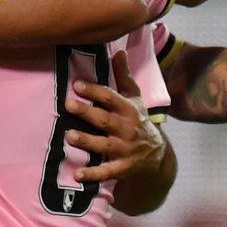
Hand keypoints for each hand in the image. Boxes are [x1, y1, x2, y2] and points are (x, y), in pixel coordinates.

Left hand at [64, 50, 166, 182]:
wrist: (158, 154)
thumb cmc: (138, 120)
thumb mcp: (135, 98)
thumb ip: (124, 76)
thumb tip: (119, 51)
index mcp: (128, 109)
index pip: (110, 97)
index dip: (94, 90)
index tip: (77, 84)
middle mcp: (126, 128)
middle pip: (105, 119)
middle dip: (87, 112)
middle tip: (68, 105)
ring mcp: (124, 149)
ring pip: (104, 144)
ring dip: (87, 140)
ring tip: (69, 136)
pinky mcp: (123, 167)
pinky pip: (107, 171)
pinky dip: (93, 174)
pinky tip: (77, 174)